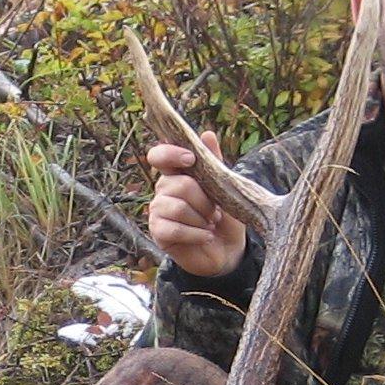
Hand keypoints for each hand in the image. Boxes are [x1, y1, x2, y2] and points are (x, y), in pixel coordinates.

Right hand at [144, 133, 248, 280]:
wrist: (227, 251)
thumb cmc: (225, 217)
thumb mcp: (225, 188)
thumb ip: (214, 162)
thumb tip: (207, 134)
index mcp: (177, 174)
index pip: (160, 155)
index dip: (171, 153)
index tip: (191, 160)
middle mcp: (163, 190)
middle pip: (179, 184)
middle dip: (204, 200)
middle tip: (215, 212)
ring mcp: (158, 211)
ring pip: (177, 207)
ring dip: (201, 219)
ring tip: (210, 225)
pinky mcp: (158, 232)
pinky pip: (174, 228)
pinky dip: (196, 233)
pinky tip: (206, 236)